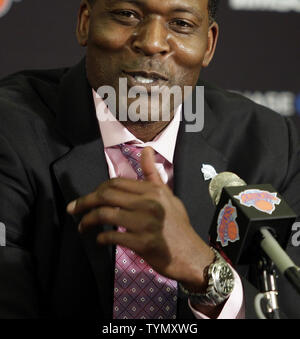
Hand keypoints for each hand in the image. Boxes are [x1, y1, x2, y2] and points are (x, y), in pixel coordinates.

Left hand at [66, 147, 213, 289]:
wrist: (191, 255)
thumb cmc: (178, 224)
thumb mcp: (168, 195)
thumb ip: (152, 174)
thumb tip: (146, 148)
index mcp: (152, 191)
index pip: (116, 183)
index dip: (97, 189)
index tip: (89, 197)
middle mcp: (148, 203)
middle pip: (106, 196)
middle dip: (85, 202)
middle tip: (73, 209)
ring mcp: (145, 223)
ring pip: (106, 215)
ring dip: (88, 221)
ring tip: (82, 227)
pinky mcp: (143, 243)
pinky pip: (113, 237)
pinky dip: (102, 238)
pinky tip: (99, 240)